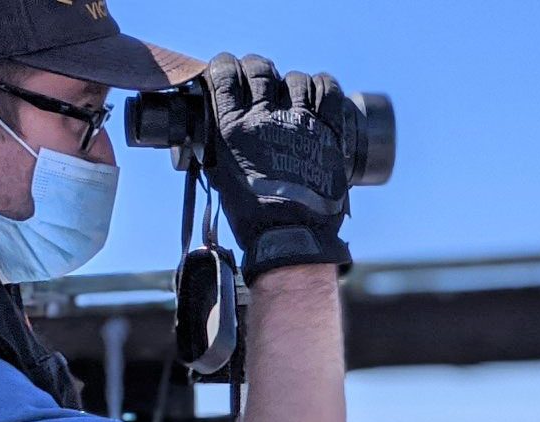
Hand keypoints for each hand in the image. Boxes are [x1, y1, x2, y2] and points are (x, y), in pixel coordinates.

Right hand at [202, 52, 350, 283]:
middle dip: (256, 68)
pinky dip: (323, 86)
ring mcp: (301, 122)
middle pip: (260, 69)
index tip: (226, 69)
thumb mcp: (220, 176)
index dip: (225, 66)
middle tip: (256, 78)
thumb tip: (209, 131)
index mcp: (232, 129)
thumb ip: (215, 148)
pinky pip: (329, 91)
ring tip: (287, 95)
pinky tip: (316, 92)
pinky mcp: (330, 131)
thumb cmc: (251, 214)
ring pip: (296, 79)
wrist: (290, 236)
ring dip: (289, 82)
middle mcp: (265, 118)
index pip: (225, 75)